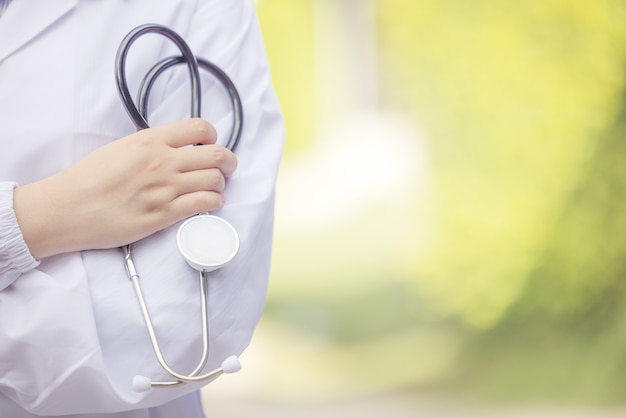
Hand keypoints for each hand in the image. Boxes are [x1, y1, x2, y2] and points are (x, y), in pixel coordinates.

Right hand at [13, 118, 236, 258]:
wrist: (67, 208)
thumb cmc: (88, 179)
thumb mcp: (121, 148)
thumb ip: (151, 146)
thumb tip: (175, 148)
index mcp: (151, 140)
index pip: (200, 128)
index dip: (213, 136)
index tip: (211, 143)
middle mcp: (163, 161)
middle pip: (217, 155)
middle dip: (228, 161)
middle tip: (226, 167)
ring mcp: (165, 188)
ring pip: (215, 180)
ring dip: (221, 183)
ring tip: (216, 187)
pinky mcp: (164, 214)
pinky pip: (205, 204)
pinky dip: (215, 202)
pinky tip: (211, 203)